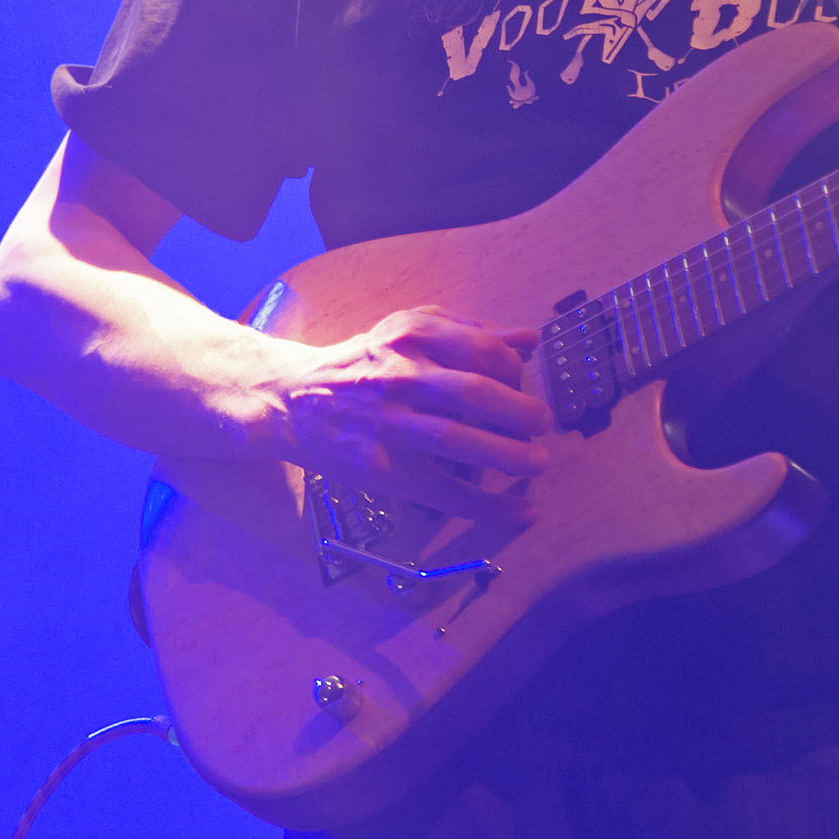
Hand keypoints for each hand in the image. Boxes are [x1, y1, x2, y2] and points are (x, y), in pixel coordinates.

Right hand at [273, 304, 549, 522]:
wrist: (295, 399)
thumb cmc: (365, 362)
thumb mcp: (409, 329)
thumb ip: (470, 331)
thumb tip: (530, 340)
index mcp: (413, 336)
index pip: (482, 350)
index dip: (516, 371)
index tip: (527, 386)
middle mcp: (400, 377)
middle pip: (474, 394)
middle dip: (520, 413)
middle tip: (543, 424)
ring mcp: (388, 425)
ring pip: (458, 441)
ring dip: (509, 457)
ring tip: (539, 464)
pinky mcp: (381, 469)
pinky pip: (441, 490)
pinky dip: (485, 505)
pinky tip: (518, 510)